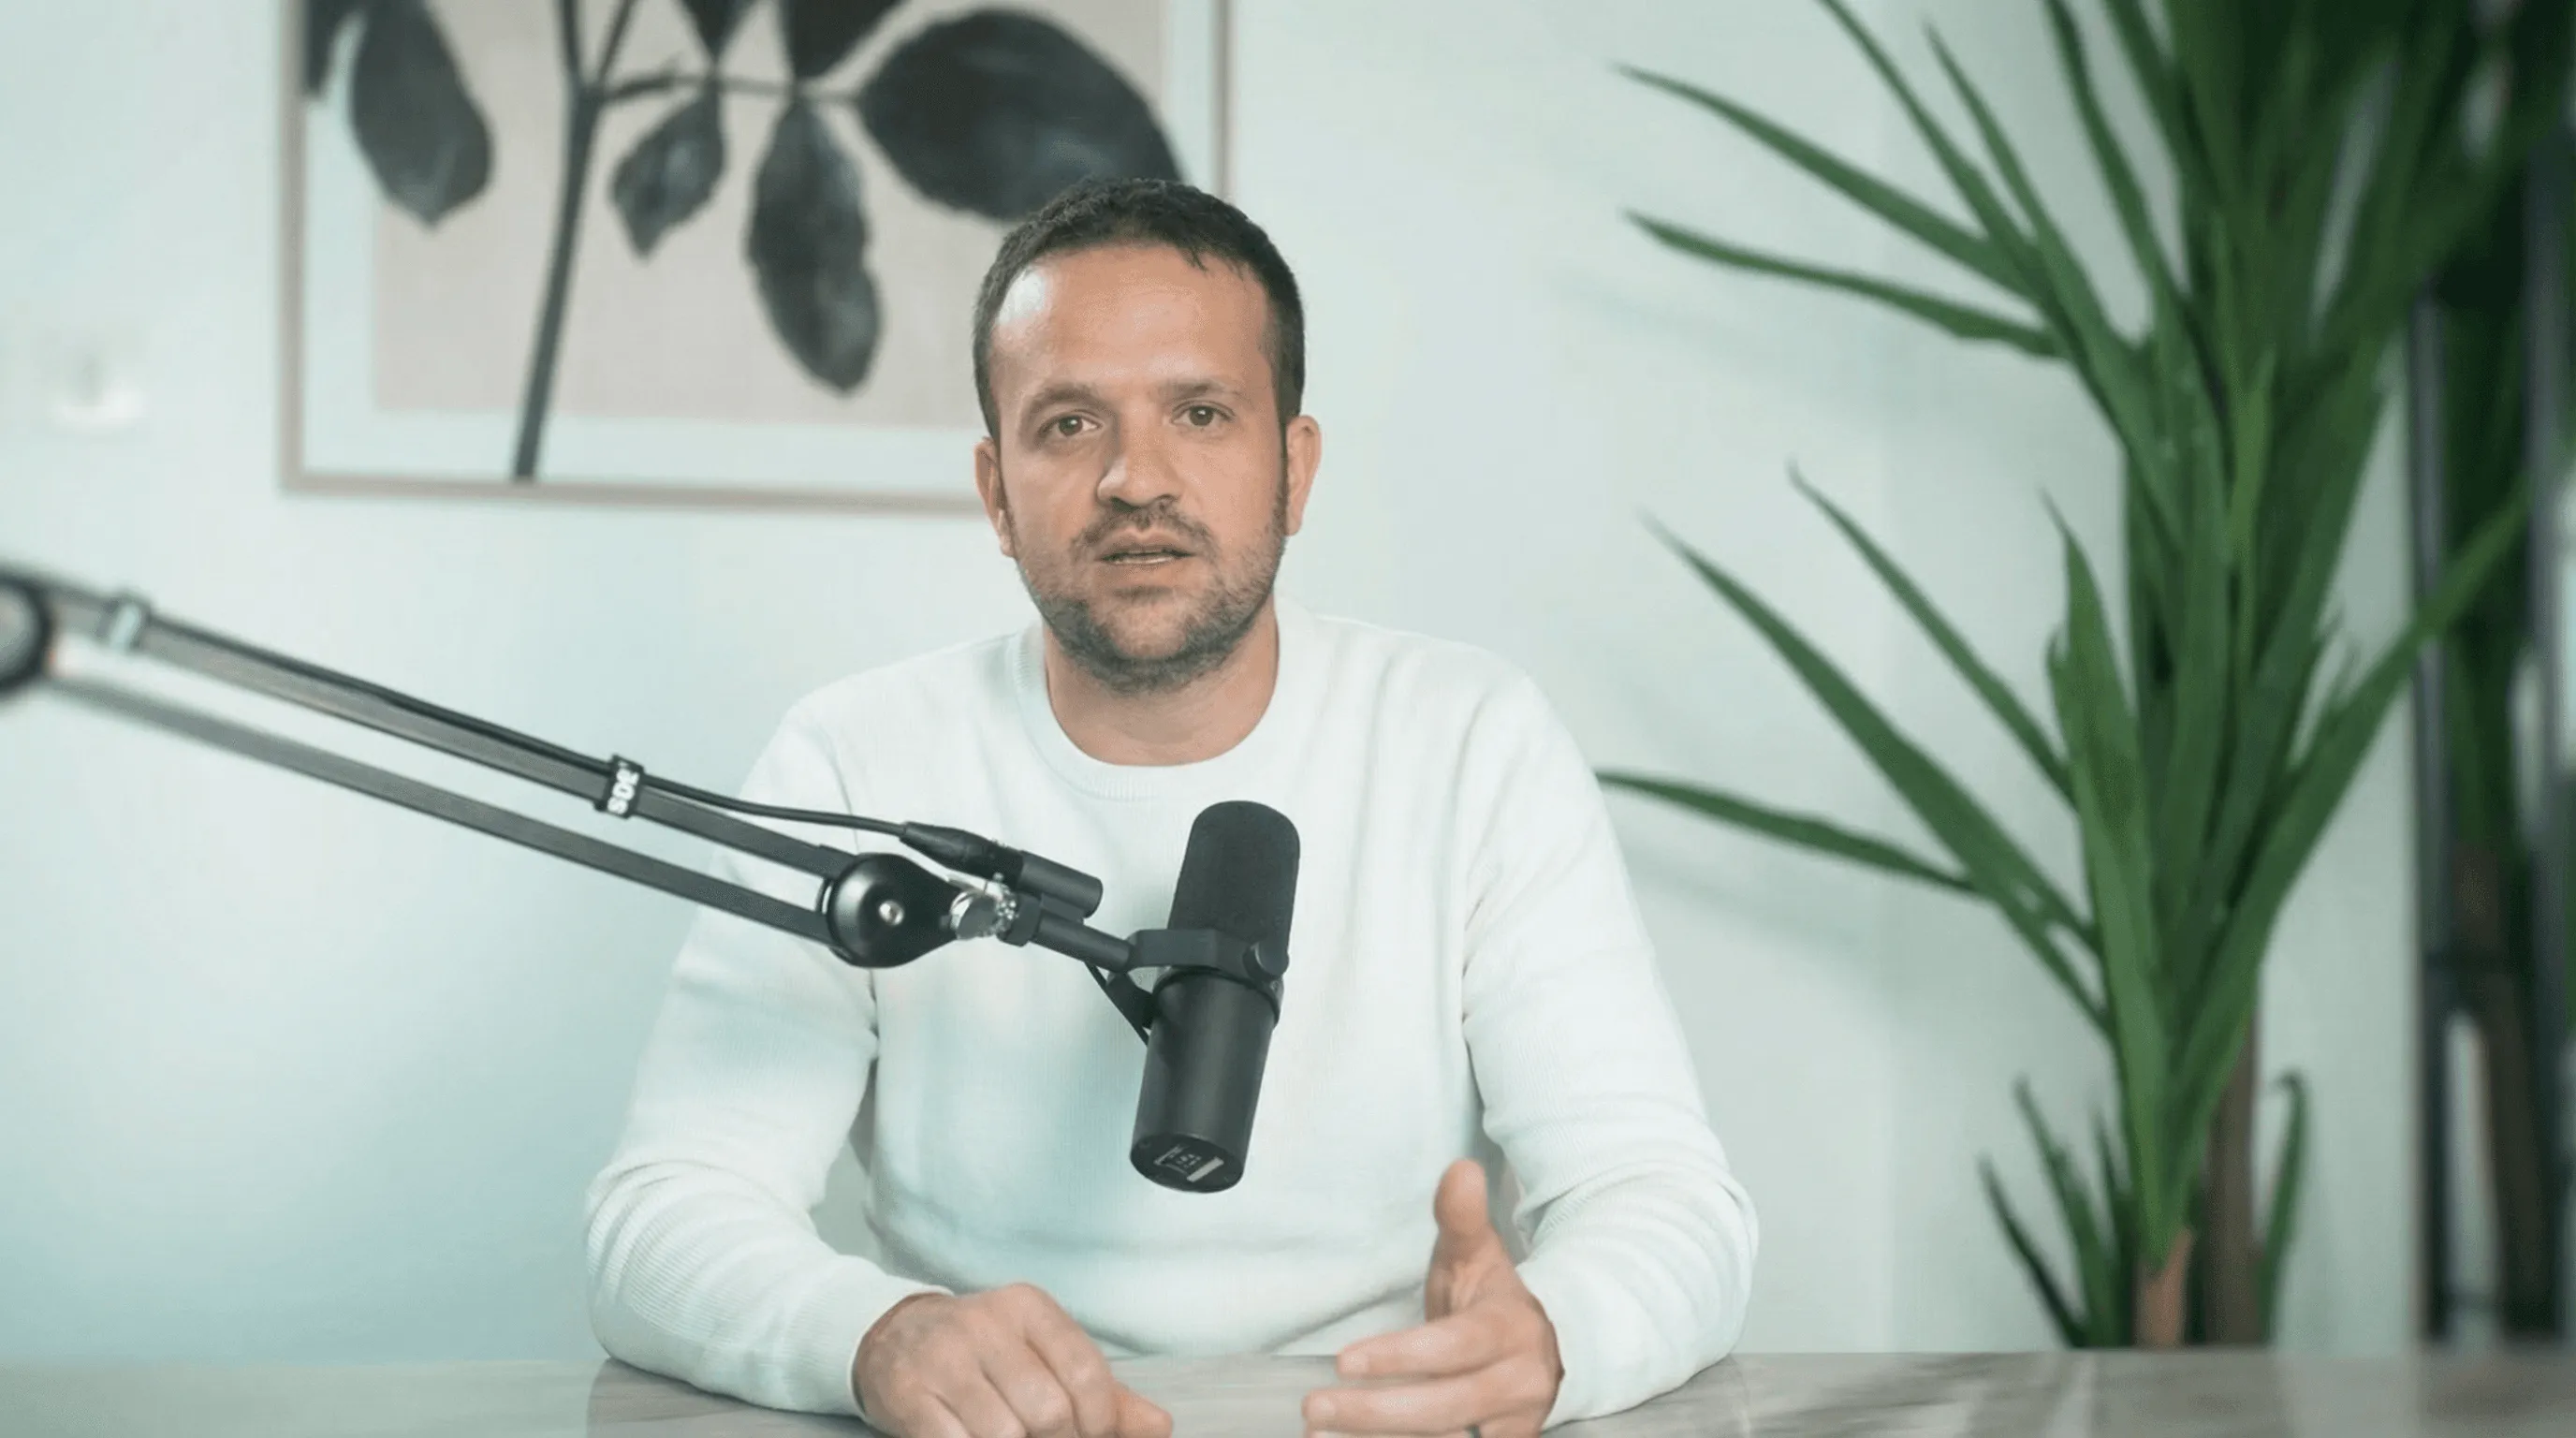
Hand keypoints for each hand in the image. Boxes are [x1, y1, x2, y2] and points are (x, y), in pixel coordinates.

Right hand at [853, 1285, 1173, 1437]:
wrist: (894, 1335)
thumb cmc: (985, 1353)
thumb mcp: (1043, 1356)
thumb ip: (1102, 1392)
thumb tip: (1159, 1426)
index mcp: (1029, 1308)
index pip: (1086, 1371)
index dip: (1100, 1421)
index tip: (1092, 1436)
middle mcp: (985, 1324)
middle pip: (1048, 1411)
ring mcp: (942, 1359)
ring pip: (1004, 1435)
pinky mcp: (907, 1394)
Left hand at [1302, 1159, 1563, 1437]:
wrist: (1551, 1350)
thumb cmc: (1493, 1301)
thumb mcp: (1478, 1255)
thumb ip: (1462, 1218)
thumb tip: (1461, 1170)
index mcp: (1509, 1330)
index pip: (1454, 1347)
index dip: (1401, 1356)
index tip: (1344, 1361)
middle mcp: (1517, 1384)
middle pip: (1446, 1407)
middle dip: (1377, 1413)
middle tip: (1315, 1407)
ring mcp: (1511, 1426)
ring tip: (1320, 1435)